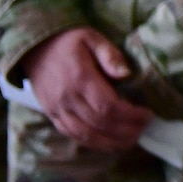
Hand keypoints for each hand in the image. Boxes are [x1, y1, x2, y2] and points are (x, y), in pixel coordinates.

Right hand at [20, 28, 152, 151]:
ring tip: (132, 140)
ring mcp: (57, 109)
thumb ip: (110, 55)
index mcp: (80, 78)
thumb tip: (126, 74)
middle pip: (100, 123)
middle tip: (144, 128)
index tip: (148, 114)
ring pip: (86, 135)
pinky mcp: (52, 115)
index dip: (130, 115)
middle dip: (126, 130)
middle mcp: (67, 98)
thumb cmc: (68, 42)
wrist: (35, 49)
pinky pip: (73, 135)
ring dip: (111, 142)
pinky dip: (93, 143)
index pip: (108, 106)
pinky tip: (110, 143)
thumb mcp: (91, 38)